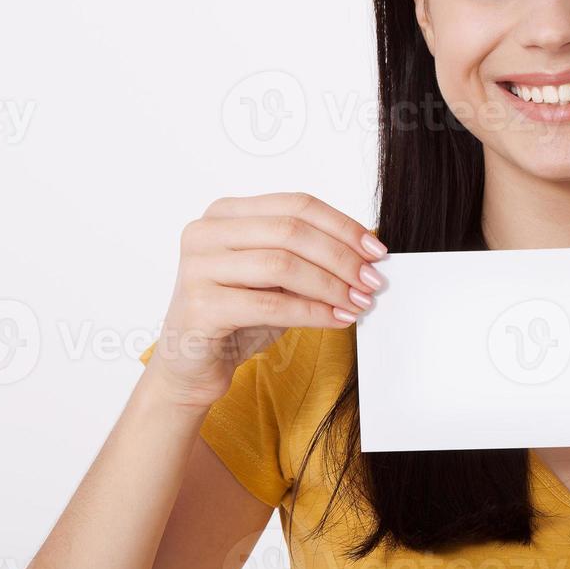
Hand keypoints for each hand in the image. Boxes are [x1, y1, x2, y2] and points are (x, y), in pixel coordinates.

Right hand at [147, 192, 387, 408]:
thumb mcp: (278, 278)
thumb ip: (310, 257)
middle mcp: (206, 231)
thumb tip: (367, 254)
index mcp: (226, 212)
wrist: (193, 364)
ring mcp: (198, 266)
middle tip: (372, 280)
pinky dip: (312, 312)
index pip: (296, 204)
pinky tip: (337, 320)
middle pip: (291, 231)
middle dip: (341, 256)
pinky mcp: (200, 306)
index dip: (342, 225)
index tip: (376, 250)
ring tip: (358, 302)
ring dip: (330, 285)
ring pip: (282, 264)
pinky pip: (270, 304)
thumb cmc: (238, 316)